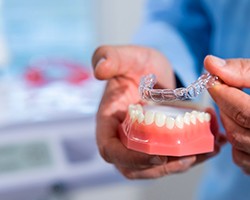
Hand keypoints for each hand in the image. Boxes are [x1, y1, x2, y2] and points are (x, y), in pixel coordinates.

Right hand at [92, 45, 221, 178]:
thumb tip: (99, 70)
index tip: (157, 155)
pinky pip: (169, 158)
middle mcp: (122, 137)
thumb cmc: (135, 64)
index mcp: (108, 121)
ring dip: (178, 165)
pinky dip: (190, 157)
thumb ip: (108, 58)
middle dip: (160, 167)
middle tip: (188, 156)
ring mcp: (140, 142)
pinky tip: (211, 147)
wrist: (151, 70)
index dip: (130, 159)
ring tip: (203, 151)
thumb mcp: (124, 57)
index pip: (110, 150)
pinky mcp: (156, 142)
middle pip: (134, 167)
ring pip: (154, 167)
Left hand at [205, 55, 249, 173]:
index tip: (211, 81)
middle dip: (225, 107)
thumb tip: (209, 63)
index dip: (223, 94)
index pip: (245, 112)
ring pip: (238, 144)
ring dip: (229, 122)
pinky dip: (237, 142)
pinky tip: (245, 126)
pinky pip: (243, 159)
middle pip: (238, 130)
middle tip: (224, 90)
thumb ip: (244, 70)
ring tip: (236, 106)